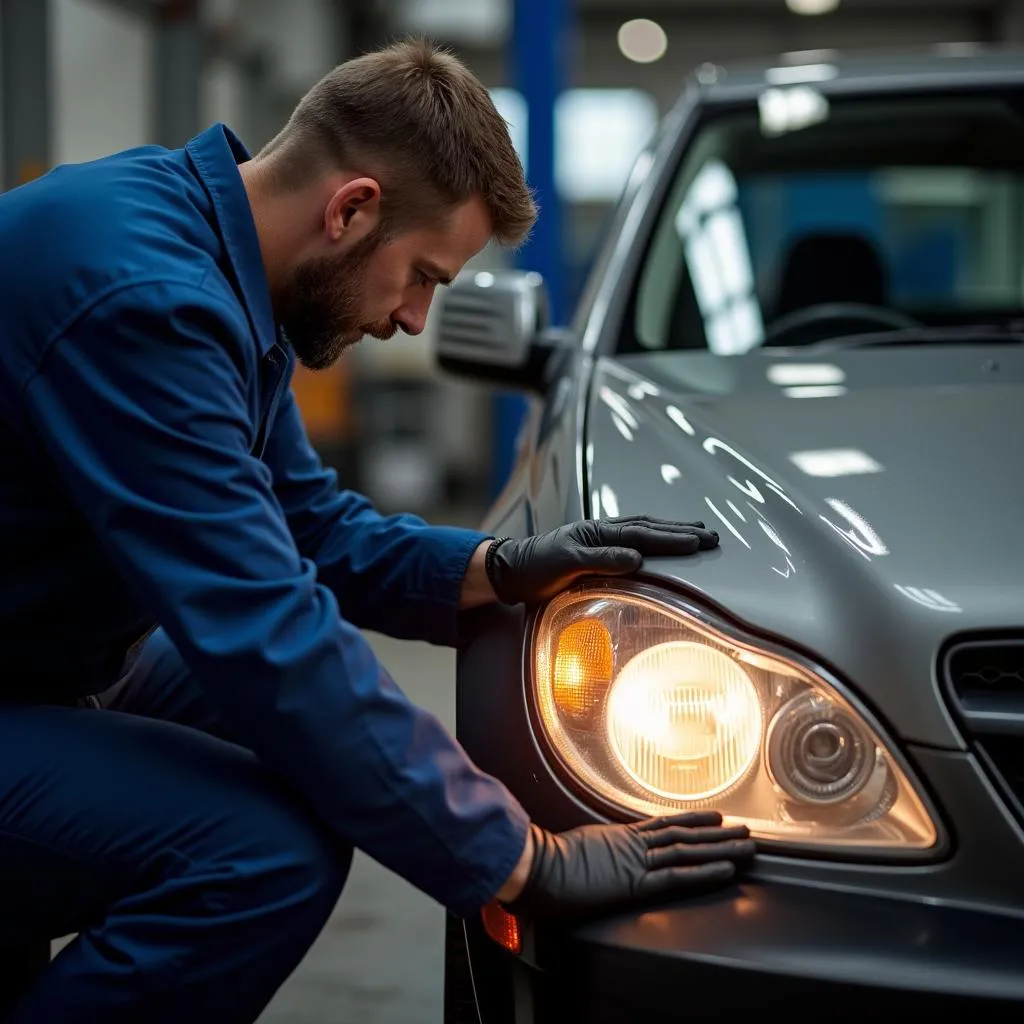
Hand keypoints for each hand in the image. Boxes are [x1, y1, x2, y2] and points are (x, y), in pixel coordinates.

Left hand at [485, 516, 718, 605]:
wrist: (510, 570)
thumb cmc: (535, 567)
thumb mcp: (566, 563)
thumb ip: (601, 559)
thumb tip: (637, 559)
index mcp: (598, 532)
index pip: (643, 534)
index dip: (672, 538)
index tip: (700, 542)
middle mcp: (603, 531)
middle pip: (650, 528)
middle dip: (682, 532)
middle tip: (712, 536)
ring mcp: (601, 538)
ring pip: (645, 530)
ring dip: (673, 531)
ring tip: (699, 533)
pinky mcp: (597, 550)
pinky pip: (634, 539)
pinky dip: (654, 537)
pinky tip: (664, 540)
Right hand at [502, 812, 753, 920]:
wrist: (534, 866)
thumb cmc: (543, 861)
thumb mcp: (571, 850)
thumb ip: (588, 851)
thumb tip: (587, 854)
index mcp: (618, 838)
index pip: (663, 827)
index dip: (691, 821)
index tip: (713, 818)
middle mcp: (632, 845)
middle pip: (683, 835)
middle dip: (717, 833)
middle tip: (746, 830)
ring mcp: (635, 861)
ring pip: (688, 850)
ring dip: (721, 847)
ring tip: (748, 845)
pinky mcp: (635, 881)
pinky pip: (676, 875)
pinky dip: (704, 870)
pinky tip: (726, 869)